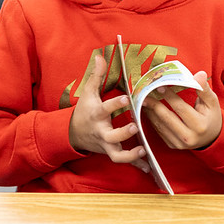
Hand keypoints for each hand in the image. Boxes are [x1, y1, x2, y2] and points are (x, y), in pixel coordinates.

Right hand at [69, 55, 150, 172]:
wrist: (74, 132)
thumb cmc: (84, 110)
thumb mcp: (89, 92)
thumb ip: (96, 75)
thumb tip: (100, 56)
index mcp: (96, 114)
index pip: (104, 108)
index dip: (114, 104)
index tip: (126, 98)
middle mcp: (101, 131)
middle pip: (111, 136)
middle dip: (123, 133)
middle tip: (135, 126)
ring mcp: (106, 144)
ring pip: (117, 155)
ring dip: (130, 155)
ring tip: (143, 150)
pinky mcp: (111, 152)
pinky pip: (123, 161)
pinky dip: (135, 165)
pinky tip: (149, 167)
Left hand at [142, 71, 221, 149]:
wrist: (212, 138)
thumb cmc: (211, 117)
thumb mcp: (212, 103)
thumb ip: (203, 89)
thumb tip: (199, 74)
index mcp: (200, 125)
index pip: (180, 108)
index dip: (169, 96)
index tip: (158, 86)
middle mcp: (189, 137)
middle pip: (167, 118)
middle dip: (154, 104)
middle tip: (144, 93)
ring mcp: (179, 143)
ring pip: (160, 125)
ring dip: (150, 111)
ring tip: (143, 99)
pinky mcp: (172, 145)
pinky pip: (159, 131)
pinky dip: (152, 119)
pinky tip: (148, 109)